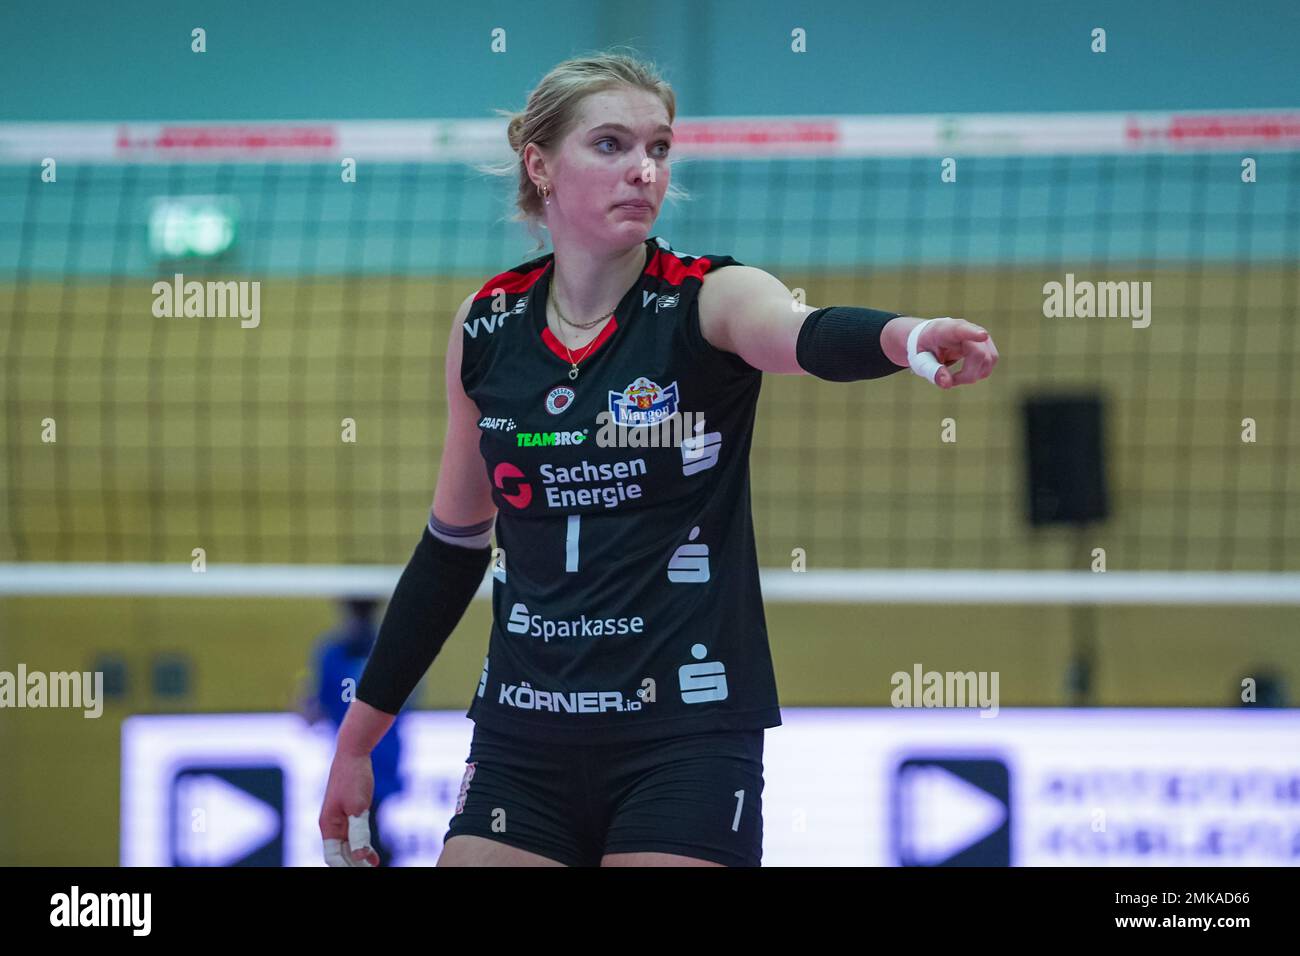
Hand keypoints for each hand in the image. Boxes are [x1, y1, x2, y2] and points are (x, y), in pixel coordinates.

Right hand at [319, 750, 380, 866]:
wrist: (353, 752)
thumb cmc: (353, 777)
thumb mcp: (358, 807)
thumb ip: (358, 833)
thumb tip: (359, 856)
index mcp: (328, 825)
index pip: (332, 856)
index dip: (346, 866)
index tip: (363, 869)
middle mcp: (331, 824)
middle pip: (340, 853)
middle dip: (353, 863)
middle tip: (371, 867)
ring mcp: (339, 818)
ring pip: (347, 845)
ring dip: (359, 856)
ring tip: (374, 864)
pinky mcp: (348, 811)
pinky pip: (353, 834)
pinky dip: (362, 844)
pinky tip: (372, 852)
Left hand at [915, 318, 998, 388]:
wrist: (932, 339)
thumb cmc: (926, 349)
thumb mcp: (921, 361)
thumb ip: (932, 371)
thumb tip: (947, 384)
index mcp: (944, 330)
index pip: (960, 329)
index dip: (972, 333)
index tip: (983, 335)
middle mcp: (966, 328)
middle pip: (979, 354)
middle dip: (967, 375)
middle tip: (950, 381)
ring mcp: (980, 335)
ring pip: (988, 360)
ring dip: (973, 375)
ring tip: (955, 377)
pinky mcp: (987, 344)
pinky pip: (990, 362)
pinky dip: (978, 373)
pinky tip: (964, 373)